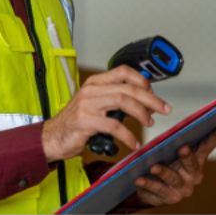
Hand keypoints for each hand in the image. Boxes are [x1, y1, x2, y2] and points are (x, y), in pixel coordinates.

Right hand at [41, 66, 171, 161]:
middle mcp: (92, 90)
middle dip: (151, 99)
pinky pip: (114, 125)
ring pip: (123, 101)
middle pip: (128, 88)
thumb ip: (113, 100)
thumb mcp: (94, 105)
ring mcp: (87, 104)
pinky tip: (133, 142)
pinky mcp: (85, 120)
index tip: (153, 94)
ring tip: (149, 122)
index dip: (142, 81)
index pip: (124, 71)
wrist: (52, 137)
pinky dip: (128, 135)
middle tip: (163, 108)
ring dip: (142, 113)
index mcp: (95, 82)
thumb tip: (141, 103)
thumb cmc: (75, 123)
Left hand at [133, 122, 215, 206]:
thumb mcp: (173, 153)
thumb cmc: (167, 165)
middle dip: (187, 156)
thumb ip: (177, 142)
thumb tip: (178, 125)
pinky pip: (157, 190)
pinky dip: (148, 184)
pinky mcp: (168, 198)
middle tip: (182, 148)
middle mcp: (193, 176)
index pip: (208, 146)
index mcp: (197, 161)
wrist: (154, 191)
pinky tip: (140, 179)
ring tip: (153, 167)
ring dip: (163, 172)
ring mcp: (182, 188)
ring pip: (172, 178)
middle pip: (192, 164)